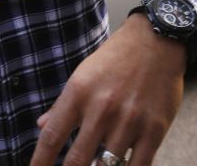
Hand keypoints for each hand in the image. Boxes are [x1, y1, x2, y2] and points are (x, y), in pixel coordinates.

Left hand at [30, 14, 186, 165]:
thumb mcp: (82, 75)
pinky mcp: (154, 130)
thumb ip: (62, 105)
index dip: (40, 161)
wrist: (156, 41)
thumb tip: (41, 126)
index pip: (52, 137)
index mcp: (78, 93)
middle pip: (76, 160)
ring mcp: (129, 121)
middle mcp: (101, 109)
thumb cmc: (115, 59)